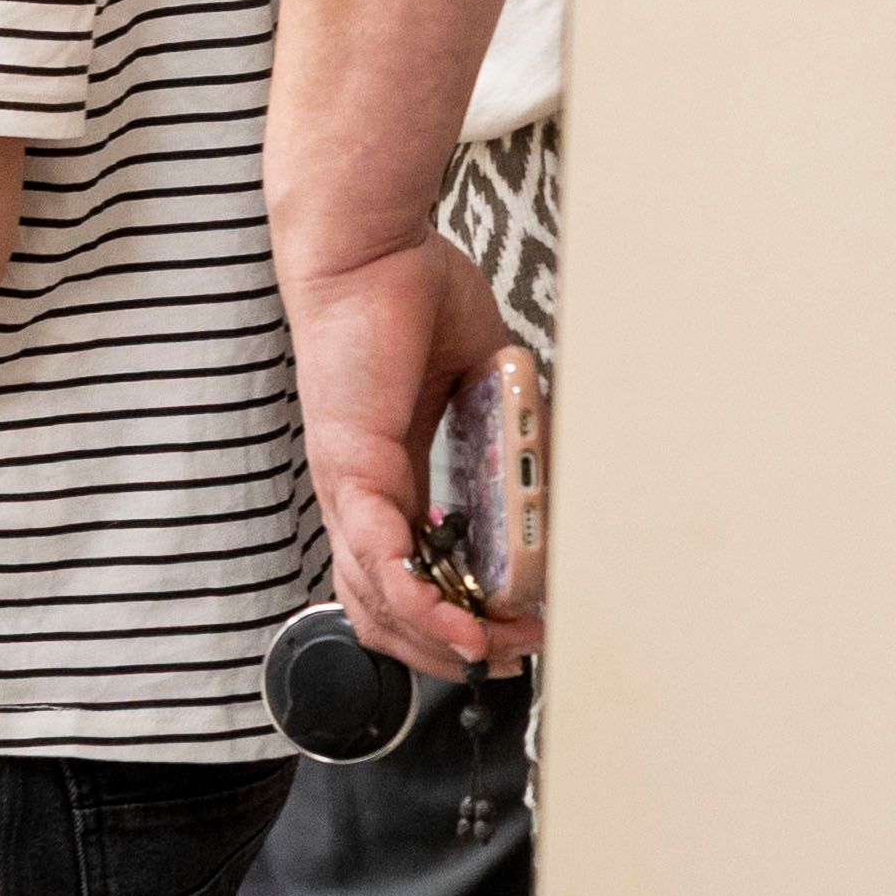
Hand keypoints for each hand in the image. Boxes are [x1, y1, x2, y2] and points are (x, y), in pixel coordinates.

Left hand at [286, 230, 539, 679]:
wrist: (368, 243)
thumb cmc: (412, 294)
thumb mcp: (482, 378)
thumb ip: (509, 429)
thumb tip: (546, 475)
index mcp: (390, 478)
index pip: (413, 575)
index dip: (459, 613)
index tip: (515, 623)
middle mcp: (360, 495)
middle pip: (388, 609)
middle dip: (452, 647)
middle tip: (510, 651)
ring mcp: (349, 488)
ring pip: (378, 600)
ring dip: (440, 640)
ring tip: (493, 652)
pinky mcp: (350, 471)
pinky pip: (379, 557)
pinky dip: (420, 603)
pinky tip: (459, 628)